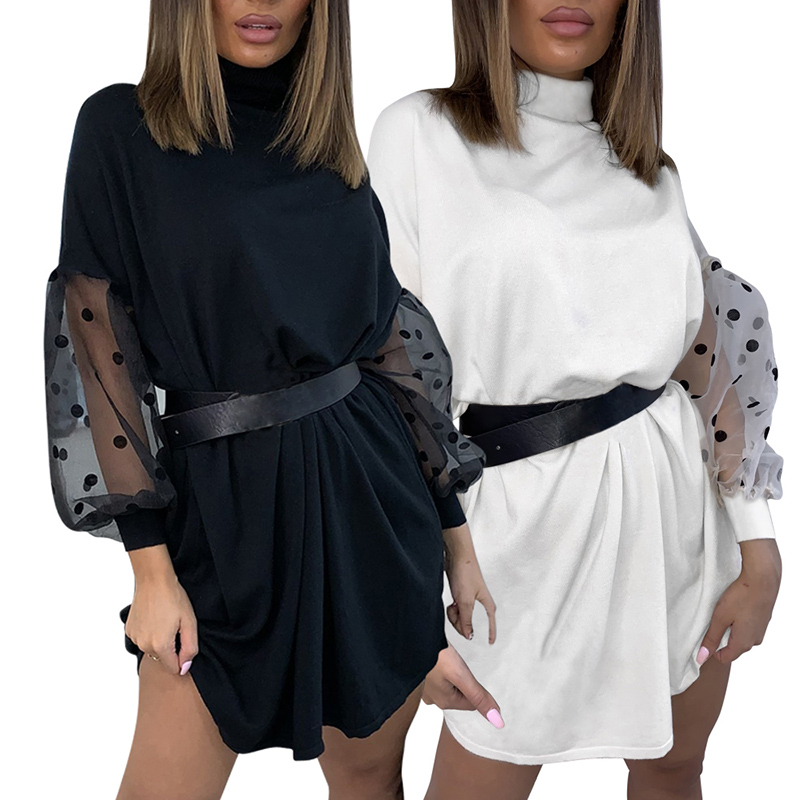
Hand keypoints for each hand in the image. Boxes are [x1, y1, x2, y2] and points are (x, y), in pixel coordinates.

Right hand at [124, 565, 198, 675]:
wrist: (154, 580)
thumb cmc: (173, 597)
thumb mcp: (190, 622)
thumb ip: (190, 648)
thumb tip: (184, 667)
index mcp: (160, 645)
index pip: (173, 668)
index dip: (182, 657)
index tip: (184, 640)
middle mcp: (144, 645)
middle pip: (162, 658)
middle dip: (171, 647)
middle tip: (176, 626)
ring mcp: (134, 638)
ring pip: (152, 649)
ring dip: (160, 640)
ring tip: (165, 620)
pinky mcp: (129, 630)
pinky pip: (143, 639)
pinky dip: (150, 633)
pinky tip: (155, 618)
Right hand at [422, 643, 504, 728]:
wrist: (415, 637)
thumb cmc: (435, 654)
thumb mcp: (462, 676)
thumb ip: (479, 697)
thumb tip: (497, 721)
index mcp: (444, 702)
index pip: (471, 704)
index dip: (473, 685)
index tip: (464, 671)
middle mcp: (434, 698)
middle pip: (462, 695)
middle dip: (462, 679)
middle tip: (455, 664)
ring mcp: (427, 688)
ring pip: (451, 684)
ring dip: (453, 673)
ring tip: (447, 661)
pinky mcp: (423, 677)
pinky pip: (441, 677)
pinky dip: (444, 668)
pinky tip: (440, 660)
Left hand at [443, 522, 496, 642]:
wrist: (456, 556)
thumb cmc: (465, 574)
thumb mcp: (465, 601)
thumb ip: (466, 620)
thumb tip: (469, 636)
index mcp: (487, 603)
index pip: (491, 621)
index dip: (491, 633)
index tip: (490, 643)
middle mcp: (479, 602)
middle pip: (469, 623)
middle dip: (459, 621)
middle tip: (455, 611)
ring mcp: (469, 598)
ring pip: (460, 617)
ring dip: (454, 614)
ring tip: (452, 604)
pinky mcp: (460, 595)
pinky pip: (456, 610)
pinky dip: (452, 609)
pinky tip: (451, 602)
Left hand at [697, 538, 781, 665]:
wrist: (762, 581)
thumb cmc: (740, 598)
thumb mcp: (720, 618)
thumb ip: (711, 639)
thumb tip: (702, 658)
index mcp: (743, 644)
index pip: (724, 658)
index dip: (711, 649)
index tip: (705, 633)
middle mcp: (754, 641)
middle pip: (732, 648)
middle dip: (721, 637)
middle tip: (714, 619)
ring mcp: (760, 631)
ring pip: (739, 637)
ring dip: (730, 628)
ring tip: (724, 612)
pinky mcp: (762, 622)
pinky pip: (747, 628)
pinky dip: (738, 622)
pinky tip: (735, 608)